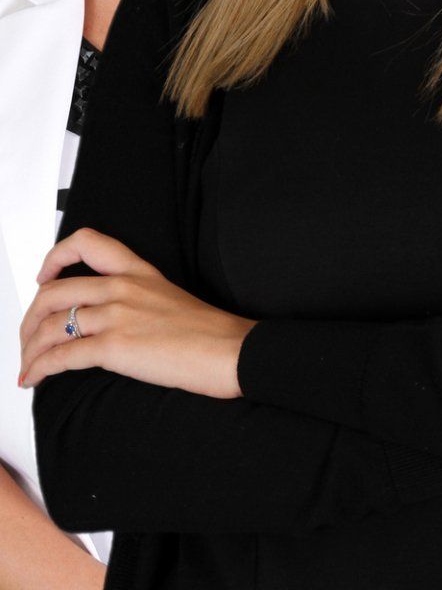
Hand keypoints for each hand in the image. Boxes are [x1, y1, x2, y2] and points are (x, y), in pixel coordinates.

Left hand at [18, 228, 254, 398]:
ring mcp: (118, 315)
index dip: (55, 258)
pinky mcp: (114, 346)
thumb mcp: (170, 298)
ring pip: (48, 327)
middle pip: (52, 292)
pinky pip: (59, 357)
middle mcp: (123, 287)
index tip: (46, 277)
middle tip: (29, 337)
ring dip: (30, 351)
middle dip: (30, 320)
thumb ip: (136, 298)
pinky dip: (38, 370)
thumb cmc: (209, 332)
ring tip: (30, 366)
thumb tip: (105, 318)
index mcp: (139, 272)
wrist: (231, 351)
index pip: (87, 243)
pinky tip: (35, 379)